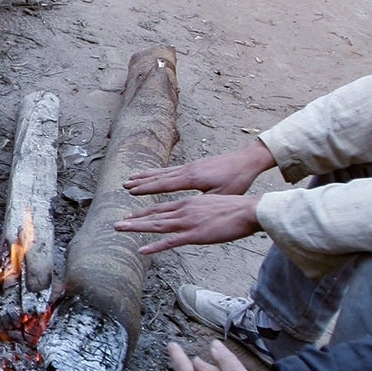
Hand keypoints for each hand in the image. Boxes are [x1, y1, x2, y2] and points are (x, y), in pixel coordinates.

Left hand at [114, 193, 261, 253]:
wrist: (249, 210)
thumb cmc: (237, 209)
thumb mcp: (214, 204)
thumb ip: (201, 211)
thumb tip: (197, 218)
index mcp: (189, 203)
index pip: (162, 207)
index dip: (145, 211)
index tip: (132, 214)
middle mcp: (184, 210)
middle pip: (154, 215)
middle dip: (134, 219)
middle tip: (118, 223)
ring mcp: (188, 222)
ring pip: (156, 225)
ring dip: (137, 228)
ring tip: (120, 229)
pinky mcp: (194, 235)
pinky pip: (169, 242)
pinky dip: (154, 246)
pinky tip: (141, 249)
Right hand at [124, 140, 275, 197]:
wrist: (247, 160)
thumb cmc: (237, 180)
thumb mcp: (222, 195)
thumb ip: (203, 202)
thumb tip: (188, 210)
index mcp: (193, 178)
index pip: (165, 184)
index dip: (147, 189)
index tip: (132, 192)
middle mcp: (188, 170)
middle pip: (159, 177)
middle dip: (141, 182)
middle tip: (124, 186)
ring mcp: (190, 166)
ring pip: (163, 171)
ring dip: (146, 176)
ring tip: (131, 178)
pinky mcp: (194, 165)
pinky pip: (171, 169)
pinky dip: (158, 172)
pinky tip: (153, 175)